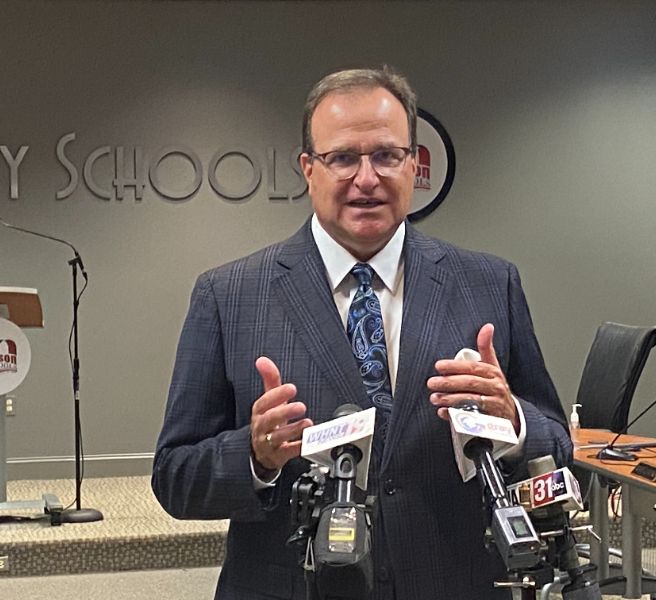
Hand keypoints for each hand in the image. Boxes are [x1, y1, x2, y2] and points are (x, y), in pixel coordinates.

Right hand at [250, 356, 312, 472]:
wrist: (261, 450)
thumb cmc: (269, 420)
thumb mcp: (269, 400)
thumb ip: (270, 380)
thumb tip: (262, 360)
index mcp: (260, 411)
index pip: (264, 402)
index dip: (276, 395)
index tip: (291, 388)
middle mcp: (262, 426)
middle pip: (270, 419)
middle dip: (285, 412)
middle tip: (301, 406)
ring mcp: (269, 442)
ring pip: (278, 437)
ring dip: (293, 429)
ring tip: (307, 423)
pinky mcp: (278, 455)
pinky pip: (287, 452)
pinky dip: (297, 447)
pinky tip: (306, 441)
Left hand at [427, 323, 518, 432]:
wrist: (511, 415)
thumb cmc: (495, 387)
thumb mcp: (493, 367)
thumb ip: (486, 348)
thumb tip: (487, 327)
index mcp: (493, 373)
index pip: (473, 368)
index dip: (455, 366)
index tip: (439, 366)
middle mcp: (495, 388)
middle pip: (470, 384)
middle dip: (449, 383)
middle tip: (432, 383)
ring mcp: (494, 405)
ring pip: (470, 400)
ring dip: (450, 399)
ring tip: (435, 397)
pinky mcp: (491, 421)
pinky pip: (472, 417)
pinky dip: (456, 415)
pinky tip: (443, 411)